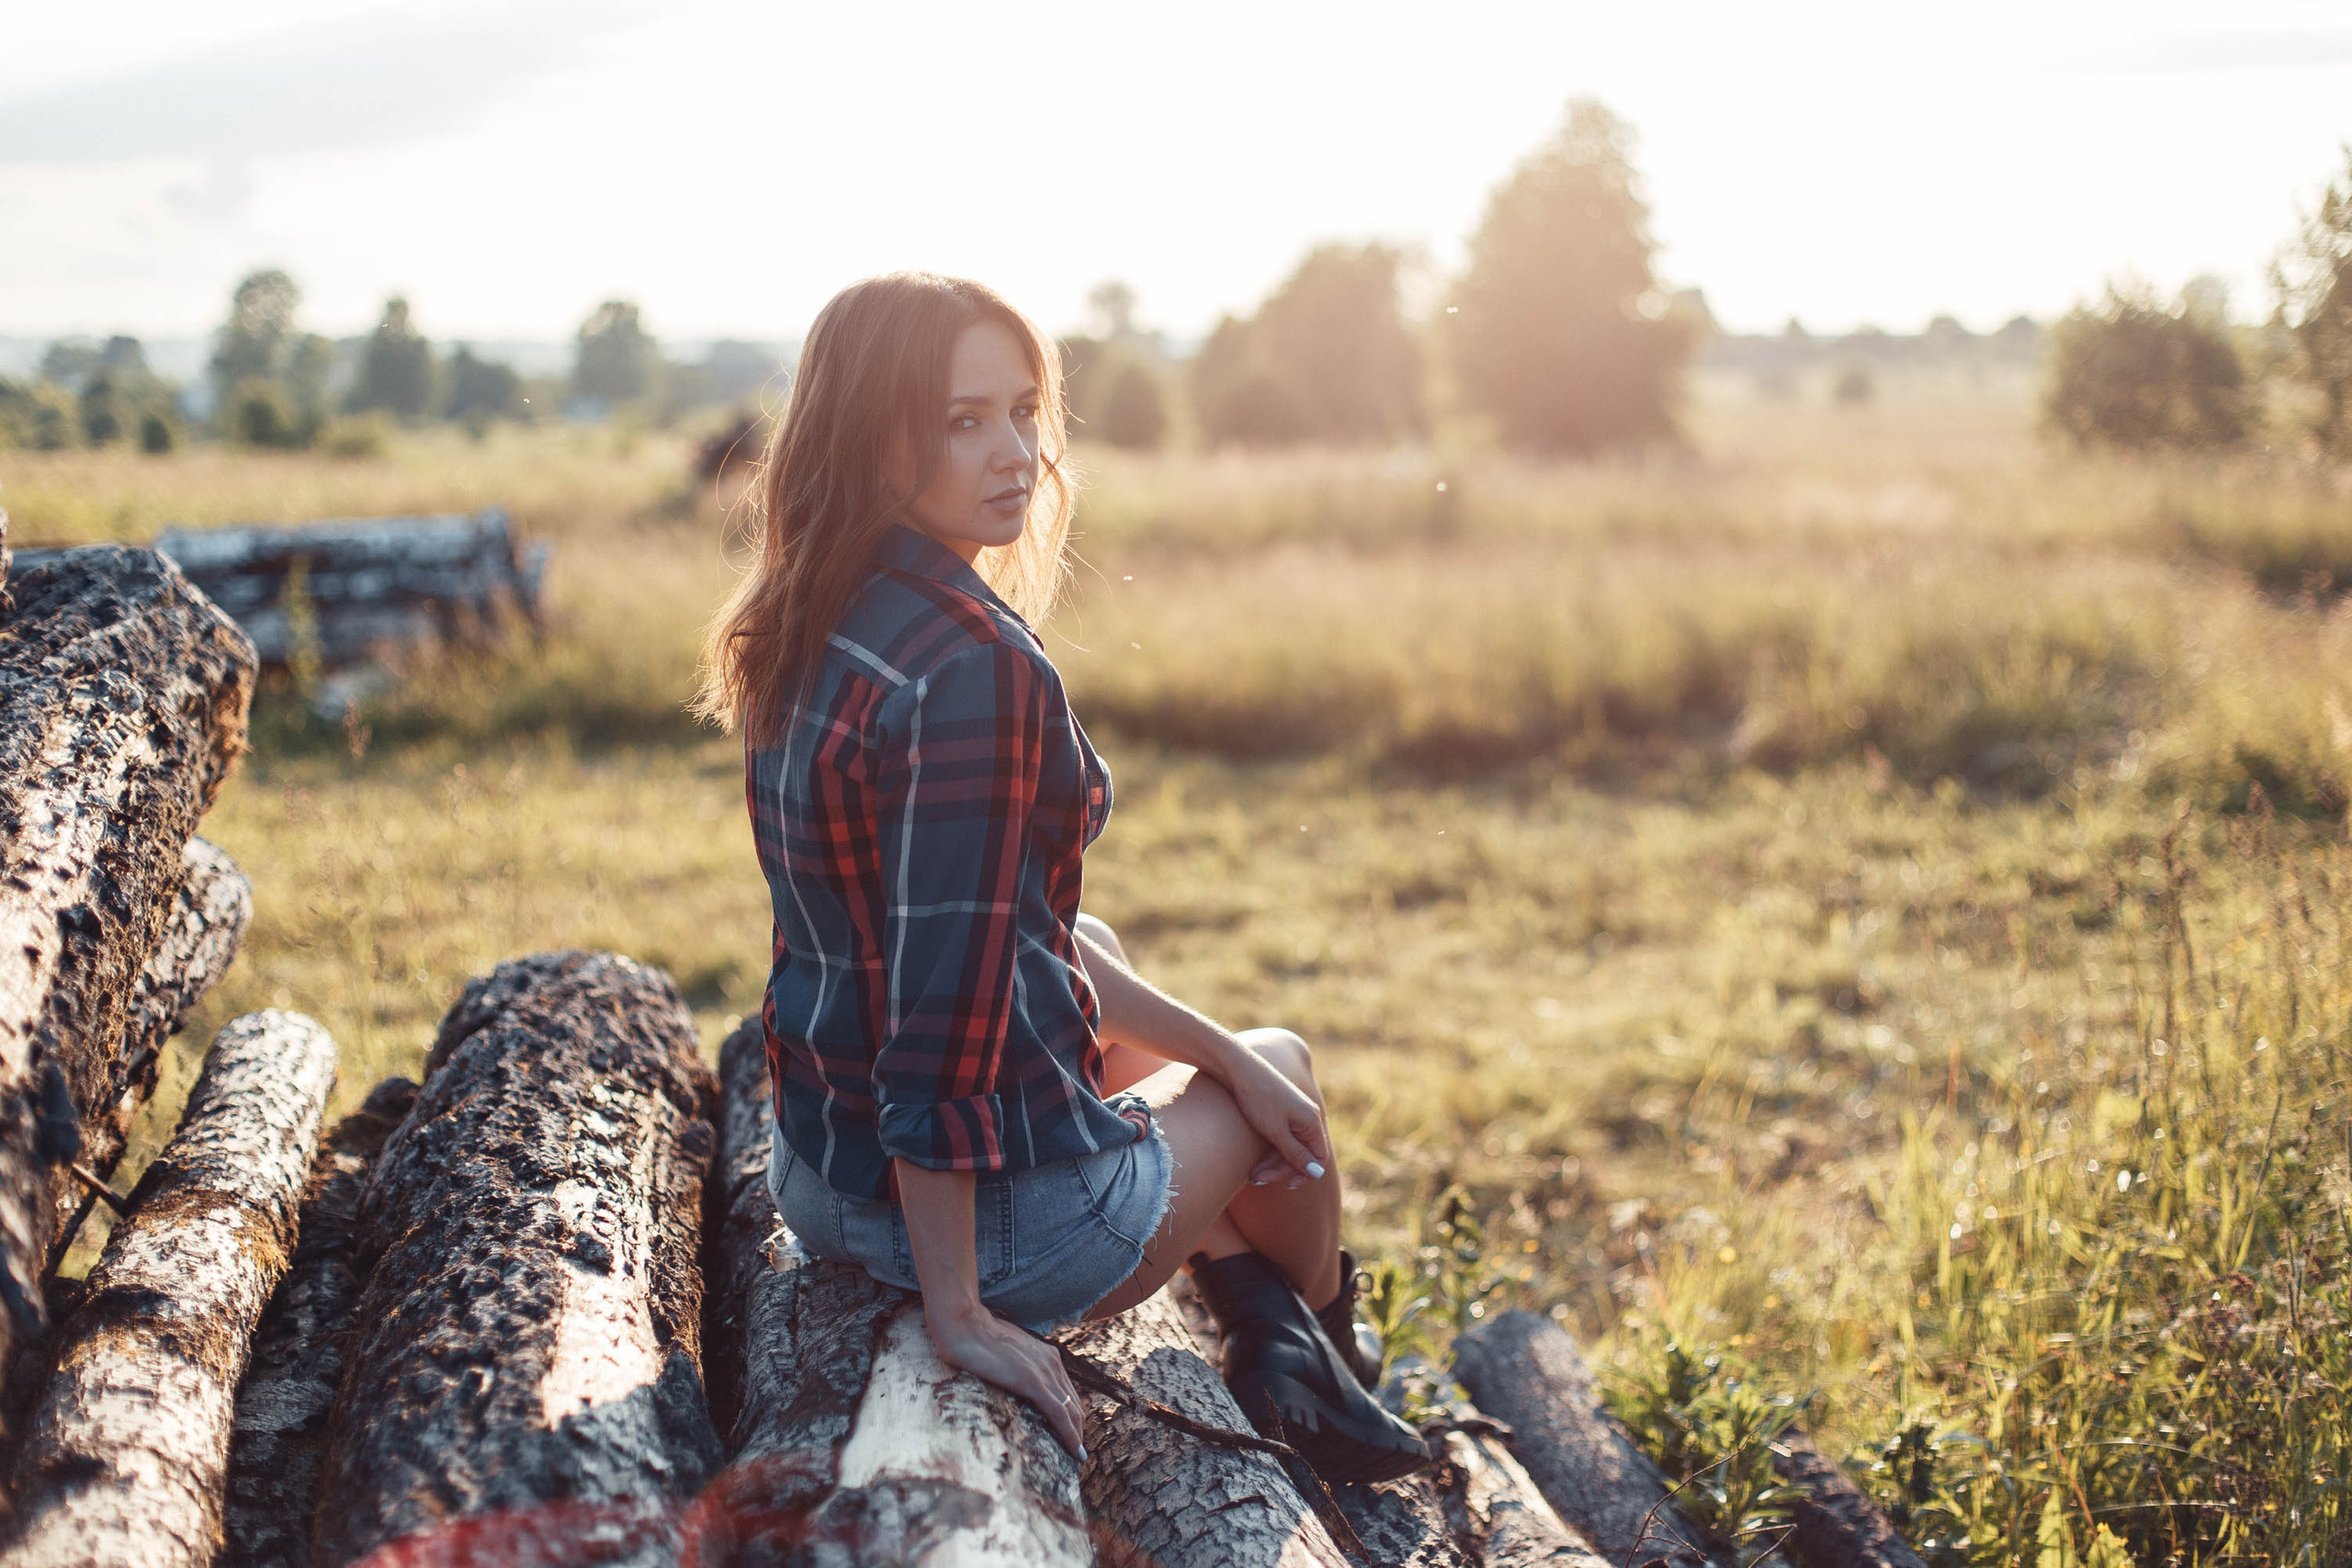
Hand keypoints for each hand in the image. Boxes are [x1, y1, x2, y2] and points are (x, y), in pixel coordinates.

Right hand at [926, 1305, 1088, 1460]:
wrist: (964, 1325)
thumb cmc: (977, 1338)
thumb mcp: (1005, 1352)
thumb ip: (1017, 1365)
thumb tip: (1012, 1380)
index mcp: (1046, 1356)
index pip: (1068, 1393)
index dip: (1073, 1416)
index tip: (1073, 1436)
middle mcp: (1051, 1363)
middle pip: (1074, 1404)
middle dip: (1078, 1431)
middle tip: (1077, 1456)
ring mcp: (1044, 1372)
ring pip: (1072, 1412)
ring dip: (1076, 1437)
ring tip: (1077, 1460)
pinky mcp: (1032, 1382)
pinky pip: (1059, 1414)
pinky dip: (1069, 1435)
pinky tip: (1073, 1451)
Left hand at [1228, 1051, 1333, 1190]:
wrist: (1237, 1069)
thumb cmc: (1258, 1100)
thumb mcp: (1276, 1132)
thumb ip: (1296, 1154)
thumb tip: (1317, 1173)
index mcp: (1311, 1121)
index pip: (1318, 1157)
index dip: (1305, 1174)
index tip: (1286, 1185)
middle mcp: (1306, 1118)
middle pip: (1301, 1154)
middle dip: (1279, 1170)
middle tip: (1255, 1179)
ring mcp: (1292, 1114)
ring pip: (1288, 1148)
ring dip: (1270, 1163)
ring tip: (1249, 1174)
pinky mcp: (1278, 1112)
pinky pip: (1279, 1138)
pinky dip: (1267, 1151)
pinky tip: (1252, 1161)